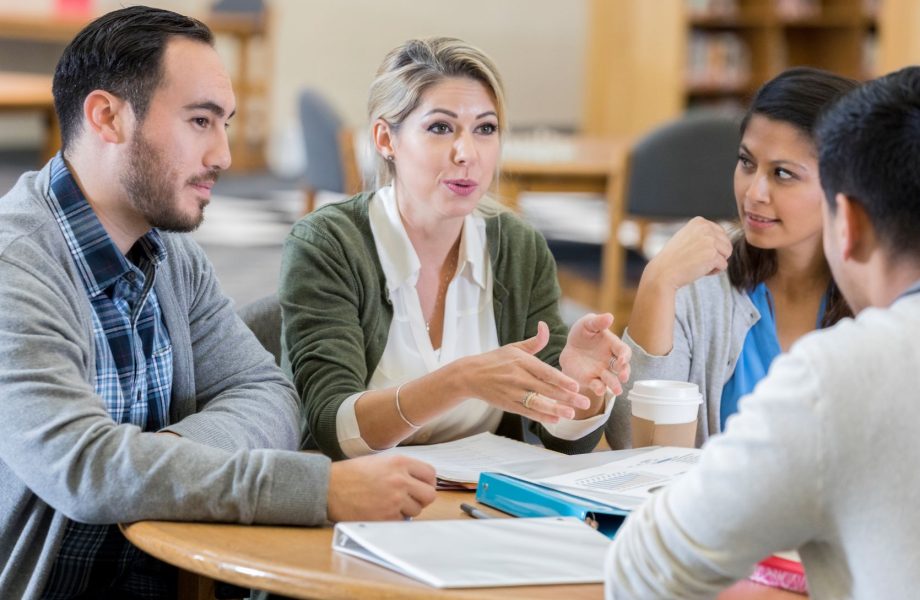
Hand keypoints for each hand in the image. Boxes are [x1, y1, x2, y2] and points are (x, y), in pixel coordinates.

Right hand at [326, 455, 436, 521]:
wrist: (329, 487)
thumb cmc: (351, 473)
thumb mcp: (380, 461)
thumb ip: (401, 469)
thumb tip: (419, 481)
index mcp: (400, 462)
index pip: (431, 474)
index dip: (427, 482)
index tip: (420, 486)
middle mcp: (400, 480)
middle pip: (430, 495)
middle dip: (422, 498)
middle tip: (411, 499)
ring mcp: (394, 500)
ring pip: (417, 510)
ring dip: (407, 510)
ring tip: (390, 504)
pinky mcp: (386, 517)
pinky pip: (402, 521)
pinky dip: (395, 519)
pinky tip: (382, 511)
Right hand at [458, 321, 590, 423]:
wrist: (470, 375)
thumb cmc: (496, 360)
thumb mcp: (514, 347)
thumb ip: (534, 341)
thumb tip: (545, 326)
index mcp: (521, 361)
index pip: (545, 372)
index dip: (561, 380)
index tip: (576, 386)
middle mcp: (517, 377)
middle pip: (546, 389)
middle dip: (567, 397)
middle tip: (585, 402)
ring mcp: (512, 392)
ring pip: (537, 402)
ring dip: (555, 409)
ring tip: (572, 414)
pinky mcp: (508, 404)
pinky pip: (527, 412)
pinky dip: (541, 416)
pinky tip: (555, 419)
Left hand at [559, 313, 630, 397]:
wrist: (569, 349)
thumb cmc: (582, 333)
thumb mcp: (587, 324)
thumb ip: (598, 322)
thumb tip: (610, 316)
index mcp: (612, 345)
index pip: (623, 351)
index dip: (625, 356)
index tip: (622, 359)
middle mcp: (610, 360)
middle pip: (622, 368)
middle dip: (624, 372)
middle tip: (623, 377)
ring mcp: (602, 371)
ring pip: (612, 380)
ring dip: (615, 385)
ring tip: (617, 390)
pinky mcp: (591, 380)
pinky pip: (597, 386)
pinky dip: (600, 389)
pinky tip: (599, 390)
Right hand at [644, 217, 731, 290]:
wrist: (663, 272)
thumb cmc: (674, 258)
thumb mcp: (687, 237)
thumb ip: (703, 234)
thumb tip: (722, 238)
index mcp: (699, 221)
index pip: (720, 234)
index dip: (711, 247)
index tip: (696, 252)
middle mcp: (706, 228)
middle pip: (726, 244)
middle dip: (716, 255)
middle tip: (698, 260)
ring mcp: (710, 241)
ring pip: (726, 254)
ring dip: (715, 262)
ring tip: (699, 264)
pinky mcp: (713, 255)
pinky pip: (723, 266)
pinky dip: (713, 272)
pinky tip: (699, 270)